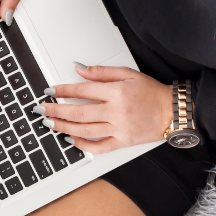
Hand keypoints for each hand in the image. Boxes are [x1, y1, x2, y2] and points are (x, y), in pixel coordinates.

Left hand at [37, 65, 173, 153]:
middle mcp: (116, 111)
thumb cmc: (152, 92)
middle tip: (42, 109)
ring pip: (85, 130)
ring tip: (50, 123)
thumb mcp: (128, 74)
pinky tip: (71, 139)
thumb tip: (80, 69)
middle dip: (56, 110)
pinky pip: (100, 147)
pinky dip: (83, 145)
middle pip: (78, 112)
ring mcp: (119, 129)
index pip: (82, 90)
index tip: (50, 91)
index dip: (63, 90)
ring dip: (64, 127)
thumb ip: (102, 72)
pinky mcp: (123, 142)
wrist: (173, 111)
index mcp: (116, 92)